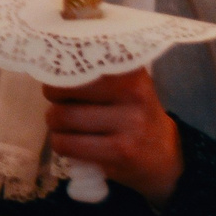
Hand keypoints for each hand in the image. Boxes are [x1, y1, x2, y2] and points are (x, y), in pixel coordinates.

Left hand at [42, 68, 183, 207]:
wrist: (165, 155)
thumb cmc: (134, 113)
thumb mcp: (125, 84)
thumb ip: (94, 71)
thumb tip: (50, 65)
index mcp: (130, 70)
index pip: (80, 61)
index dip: (60, 70)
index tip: (59, 76)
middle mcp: (133, 92)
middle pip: (63, 89)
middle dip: (54, 98)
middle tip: (61, 104)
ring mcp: (129, 124)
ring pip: (62, 117)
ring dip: (55, 124)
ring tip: (65, 125)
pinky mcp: (120, 152)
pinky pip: (67, 144)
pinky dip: (60, 144)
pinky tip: (73, 143)